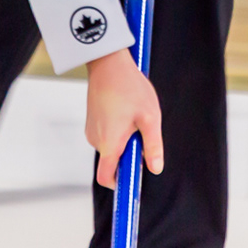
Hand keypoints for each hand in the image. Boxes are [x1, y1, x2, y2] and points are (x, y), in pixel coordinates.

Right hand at [85, 48, 163, 187]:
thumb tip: (156, 168)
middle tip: (142, 132)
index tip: (134, 184)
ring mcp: (91, 129)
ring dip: (124, 140)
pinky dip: (117, 130)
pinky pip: (106, 135)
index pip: (107, 178)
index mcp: (109, 143)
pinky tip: (125, 110)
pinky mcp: (91, 120)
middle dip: (129, 154)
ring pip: (111, 147)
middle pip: (113, 161)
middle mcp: (96, 140)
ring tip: (134, 116)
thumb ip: (153, 145)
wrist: (107, 62)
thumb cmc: (130, 87)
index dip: (120, 185)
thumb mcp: (149, 117)